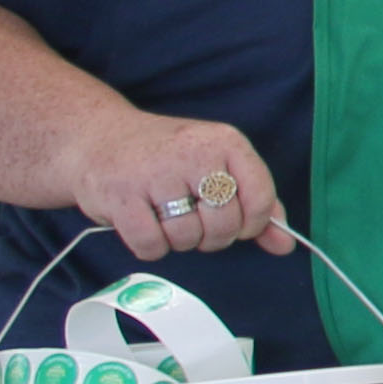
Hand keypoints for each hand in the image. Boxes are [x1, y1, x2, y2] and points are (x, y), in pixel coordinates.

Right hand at [57, 108, 293, 259]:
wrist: (97, 137)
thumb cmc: (167, 157)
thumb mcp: (218, 167)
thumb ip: (257, 205)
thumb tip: (285, 246)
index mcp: (225, 142)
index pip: (260, 198)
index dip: (252, 223)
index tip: (234, 220)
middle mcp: (192, 153)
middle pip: (225, 225)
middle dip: (212, 236)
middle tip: (192, 218)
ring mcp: (153, 173)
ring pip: (188, 238)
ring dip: (178, 240)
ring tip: (164, 215)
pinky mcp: (119, 195)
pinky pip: (151, 245)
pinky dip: (150, 247)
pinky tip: (143, 224)